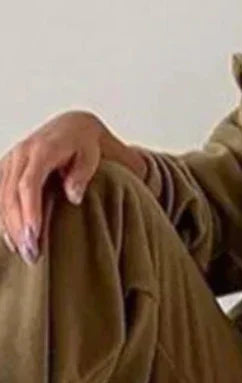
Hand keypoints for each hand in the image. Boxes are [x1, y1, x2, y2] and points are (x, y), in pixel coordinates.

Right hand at [0, 110, 110, 264]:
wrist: (73, 127)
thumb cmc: (85, 146)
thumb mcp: (91, 156)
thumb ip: (82, 174)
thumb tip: (73, 196)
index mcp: (41, 150)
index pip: (29, 184)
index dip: (29, 211)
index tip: (34, 236)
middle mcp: (20, 155)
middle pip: (11, 195)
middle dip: (19, 227)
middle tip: (32, 255)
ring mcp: (10, 161)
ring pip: (2, 197)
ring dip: (10, 228)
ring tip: (25, 254)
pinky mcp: (7, 169)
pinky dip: (4, 219)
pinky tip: (13, 241)